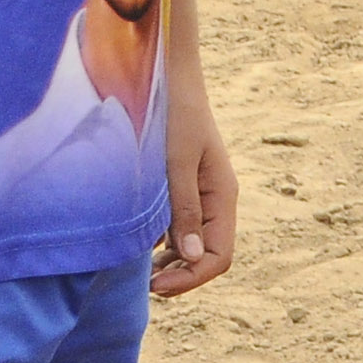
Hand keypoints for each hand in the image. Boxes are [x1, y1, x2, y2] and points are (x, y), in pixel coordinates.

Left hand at [153, 81, 237, 297]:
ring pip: (193, 245)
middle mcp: (216, 201)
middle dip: (180, 275)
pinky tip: (139, 244)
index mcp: (223, 197)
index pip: (219, 256)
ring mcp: (200, 195)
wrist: (169, 77)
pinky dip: (162, 244)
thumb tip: (194, 257)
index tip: (155, 285)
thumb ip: (185, 209)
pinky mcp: (183, 189)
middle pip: (207, 256)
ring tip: (139, 271)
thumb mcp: (177, 162)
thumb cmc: (174, 114)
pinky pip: (179, 227)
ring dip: (171, 263)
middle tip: (143, 284)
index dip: (191, 278)